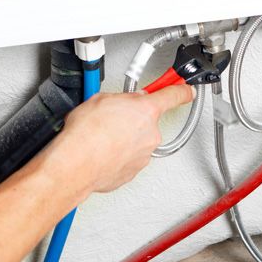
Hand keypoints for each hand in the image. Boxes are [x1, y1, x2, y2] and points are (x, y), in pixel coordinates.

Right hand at [42, 85, 194, 194]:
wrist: (76, 164)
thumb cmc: (86, 133)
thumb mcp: (101, 99)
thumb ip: (122, 98)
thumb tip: (124, 100)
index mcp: (146, 110)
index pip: (173, 96)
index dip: (181, 90)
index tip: (186, 90)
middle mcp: (150, 134)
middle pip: (149, 121)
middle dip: (133, 118)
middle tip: (112, 118)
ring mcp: (144, 155)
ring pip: (138, 141)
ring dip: (124, 138)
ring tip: (102, 137)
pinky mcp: (133, 171)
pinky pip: (129, 158)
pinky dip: (117, 154)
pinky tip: (102, 150)